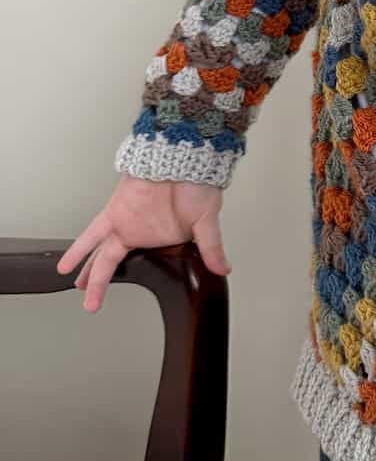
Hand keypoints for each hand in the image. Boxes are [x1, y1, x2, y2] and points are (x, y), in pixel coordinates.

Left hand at [57, 173, 230, 312]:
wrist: (182, 157)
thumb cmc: (197, 182)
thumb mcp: (206, 222)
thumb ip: (211, 248)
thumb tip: (224, 269)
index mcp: (160, 237)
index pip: (140, 264)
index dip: (131, 276)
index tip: (123, 294)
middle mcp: (139, 232)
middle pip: (113, 263)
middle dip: (100, 283)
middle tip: (91, 303)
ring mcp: (125, 223)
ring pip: (100, 254)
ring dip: (87, 272)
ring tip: (75, 286)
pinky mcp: (114, 212)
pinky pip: (91, 234)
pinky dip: (79, 250)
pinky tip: (65, 266)